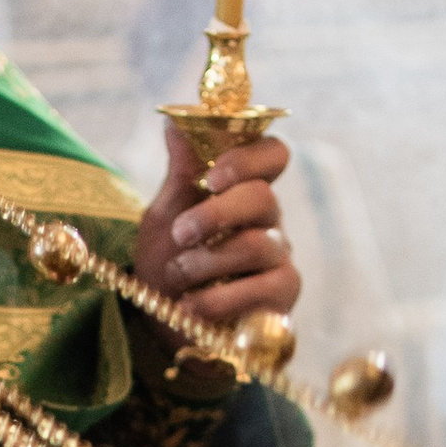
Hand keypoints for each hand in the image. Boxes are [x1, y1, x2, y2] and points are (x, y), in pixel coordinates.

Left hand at [131, 122, 297, 330]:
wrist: (165, 325)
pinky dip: (219, 299)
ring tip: (176, 277)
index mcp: (242, 190)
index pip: (273, 154)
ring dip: (207, 261)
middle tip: (180, 234)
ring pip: (257, 244)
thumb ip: (179, 174)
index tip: (211, 177)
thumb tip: (173, 121)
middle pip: (263, 198)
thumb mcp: (164, 217)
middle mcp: (268, 221)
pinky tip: (191, 308)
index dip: (248, 158)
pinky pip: (263, 288)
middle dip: (214, 214)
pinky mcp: (281, 297)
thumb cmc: (169, 263)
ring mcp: (279, 259)